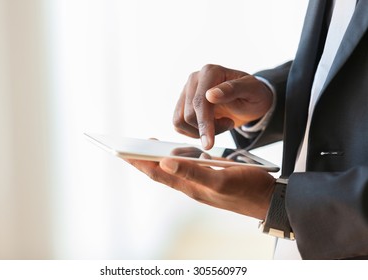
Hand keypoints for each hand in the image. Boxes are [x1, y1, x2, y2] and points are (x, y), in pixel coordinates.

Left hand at [126, 158, 275, 219]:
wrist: (269, 199)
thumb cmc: (248, 189)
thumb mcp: (220, 180)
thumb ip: (193, 173)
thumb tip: (164, 163)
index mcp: (191, 186)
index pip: (158, 174)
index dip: (140, 163)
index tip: (124, 152)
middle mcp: (192, 186)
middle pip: (161, 174)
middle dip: (144, 161)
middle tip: (129, 149)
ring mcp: (200, 184)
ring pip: (172, 172)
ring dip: (157, 161)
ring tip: (147, 150)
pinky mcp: (210, 180)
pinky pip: (186, 170)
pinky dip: (175, 161)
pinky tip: (175, 156)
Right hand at [174, 64, 272, 148]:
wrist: (249, 99)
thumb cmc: (253, 93)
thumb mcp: (252, 90)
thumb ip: (233, 89)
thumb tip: (210, 95)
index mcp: (210, 72)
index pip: (199, 102)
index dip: (204, 124)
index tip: (209, 144)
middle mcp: (194, 79)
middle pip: (188, 114)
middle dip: (209, 128)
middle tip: (229, 124)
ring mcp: (186, 91)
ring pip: (179, 121)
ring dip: (199, 131)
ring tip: (220, 125)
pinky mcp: (182, 104)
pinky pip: (178, 125)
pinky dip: (193, 132)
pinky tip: (211, 126)